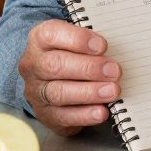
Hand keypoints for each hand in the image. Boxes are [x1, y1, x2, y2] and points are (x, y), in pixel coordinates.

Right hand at [18, 20, 121, 135]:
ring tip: (112, 91)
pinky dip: (84, 115)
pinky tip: (102, 112)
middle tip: (114, 71)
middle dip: (88, 68)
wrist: (53, 81)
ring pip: (58, 92)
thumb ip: (91, 43)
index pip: (51, 34)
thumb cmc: (72, 55)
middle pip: (54, 65)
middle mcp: (33, 65)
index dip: (78, 39)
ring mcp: (36, 91)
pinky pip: (62, 116)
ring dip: (89, 92)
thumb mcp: (78, 42)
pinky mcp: (44, 114)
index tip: (103, 45)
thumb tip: (118, 49)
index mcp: (40, 40)